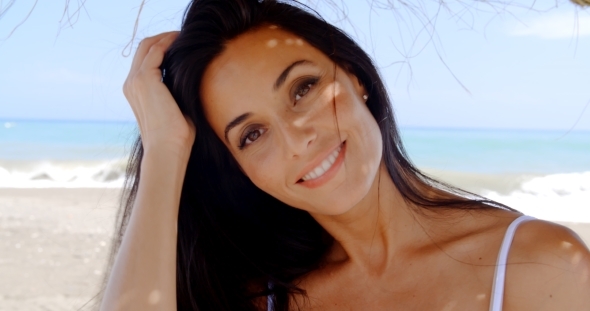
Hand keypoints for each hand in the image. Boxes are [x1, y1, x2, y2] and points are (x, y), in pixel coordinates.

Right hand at [123, 32, 195, 156]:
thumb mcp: (176, 109)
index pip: (145, 60)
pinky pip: (155, 51)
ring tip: (185, 35)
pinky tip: (183, 42)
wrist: (167, 149)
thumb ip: (177, 93)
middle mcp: (131, 83)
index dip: (162, 48)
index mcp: (136, 91)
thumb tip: (195, 81)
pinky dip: (168, 43)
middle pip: (144, 48)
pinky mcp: (144, 79)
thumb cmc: (176, 137)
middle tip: (183, 36)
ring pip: (148, 46)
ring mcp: (135, 80)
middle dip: (163, 38)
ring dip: (167, 38)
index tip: (181, 45)